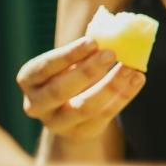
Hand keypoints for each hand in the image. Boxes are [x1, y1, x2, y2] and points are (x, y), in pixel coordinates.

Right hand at [15, 37, 143, 138]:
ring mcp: (56, 123)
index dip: (68, 55)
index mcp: (28, 80)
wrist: (67, 112)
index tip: (93, 41)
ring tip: (130, 68)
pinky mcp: (80, 133)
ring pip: (84, 107)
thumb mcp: (67, 62)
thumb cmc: (68, 74)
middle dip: (87, 71)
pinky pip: (103, 116)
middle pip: (60, 91)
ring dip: (110, 86)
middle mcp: (35, 104)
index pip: (45, 67)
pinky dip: (123, 96)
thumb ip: (84, 50)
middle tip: (111, 53)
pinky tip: (137, 79)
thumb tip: (113, 32)